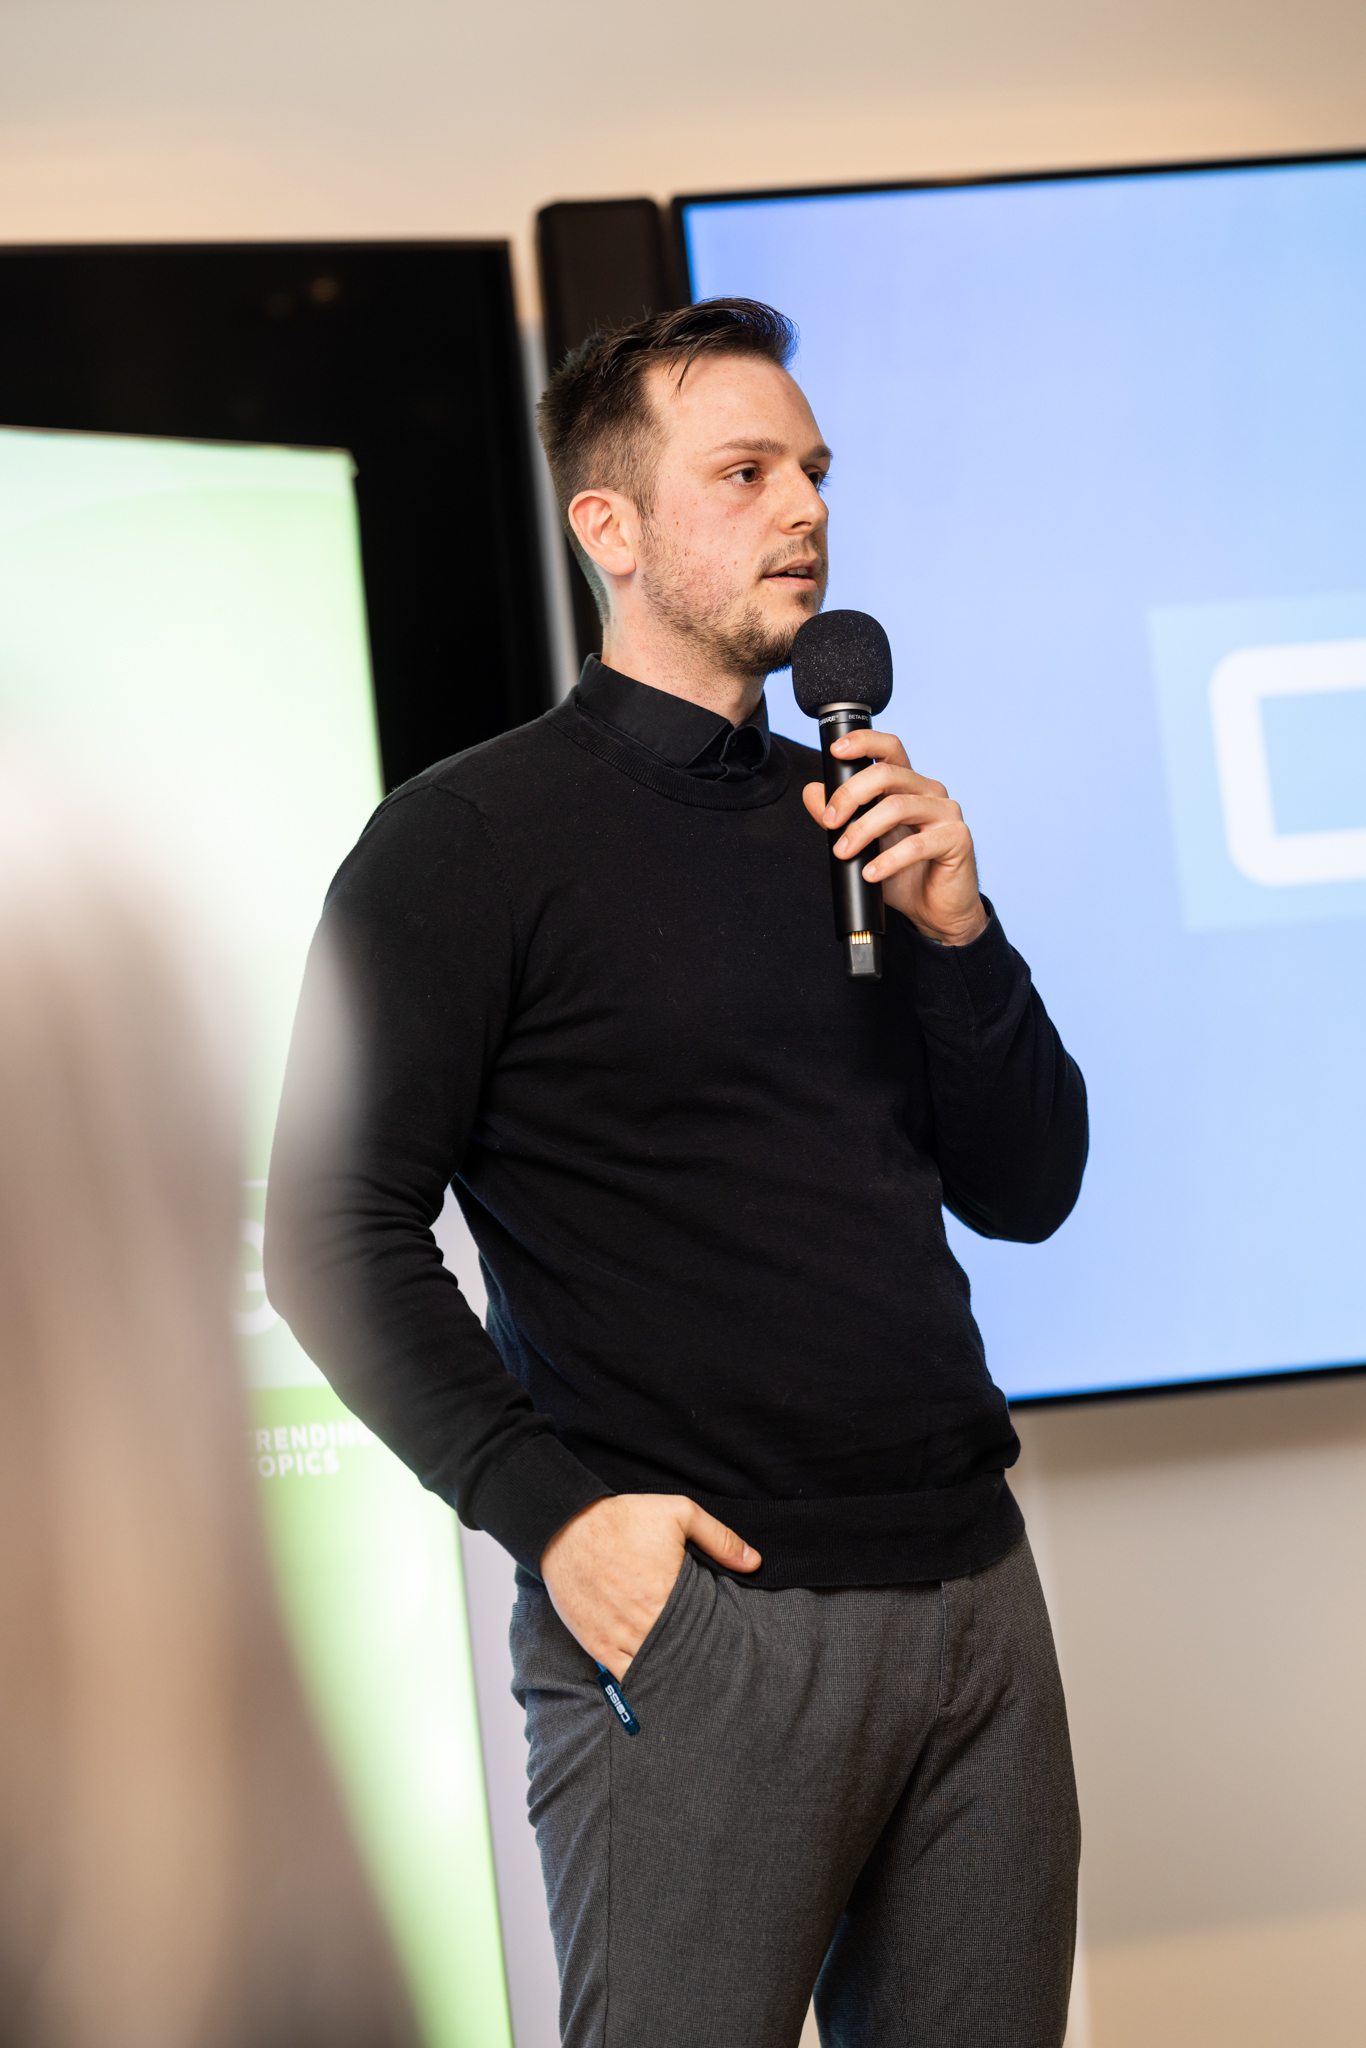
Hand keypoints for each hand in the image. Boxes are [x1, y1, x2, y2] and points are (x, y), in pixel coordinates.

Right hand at [540, 1494, 760, 1679]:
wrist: (566, 1524)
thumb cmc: (623, 1518)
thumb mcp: (679, 1513)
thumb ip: (720, 1538)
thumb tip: (755, 1561)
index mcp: (667, 1594)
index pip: (704, 1632)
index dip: (715, 1641)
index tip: (726, 1646)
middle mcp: (643, 1622)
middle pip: (680, 1655)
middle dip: (696, 1660)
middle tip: (714, 1669)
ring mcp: (617, 1637)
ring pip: (653, 1671)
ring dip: (670, 1674)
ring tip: (689, 1678)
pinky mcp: (596, 1644)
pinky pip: (622, 1675)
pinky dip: (640, 1681)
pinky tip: (656, 1682)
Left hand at [802, 728, 988, 946]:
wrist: (935, 909)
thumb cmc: (904, 873)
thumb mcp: (863, 844)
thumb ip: (839, 817)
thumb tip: (812, 792)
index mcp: (909, 784)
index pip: (889, 748)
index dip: (864, 742)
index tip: (836, 751)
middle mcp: (929, 791)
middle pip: (886, 774)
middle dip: (850, 795)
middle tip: (830, 822)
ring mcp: (946, 812)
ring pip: (898, 806)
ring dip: (862, 830)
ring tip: (844, 852)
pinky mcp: (957, 838)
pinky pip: (917, 844)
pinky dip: (888, 860)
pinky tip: (871, 873)